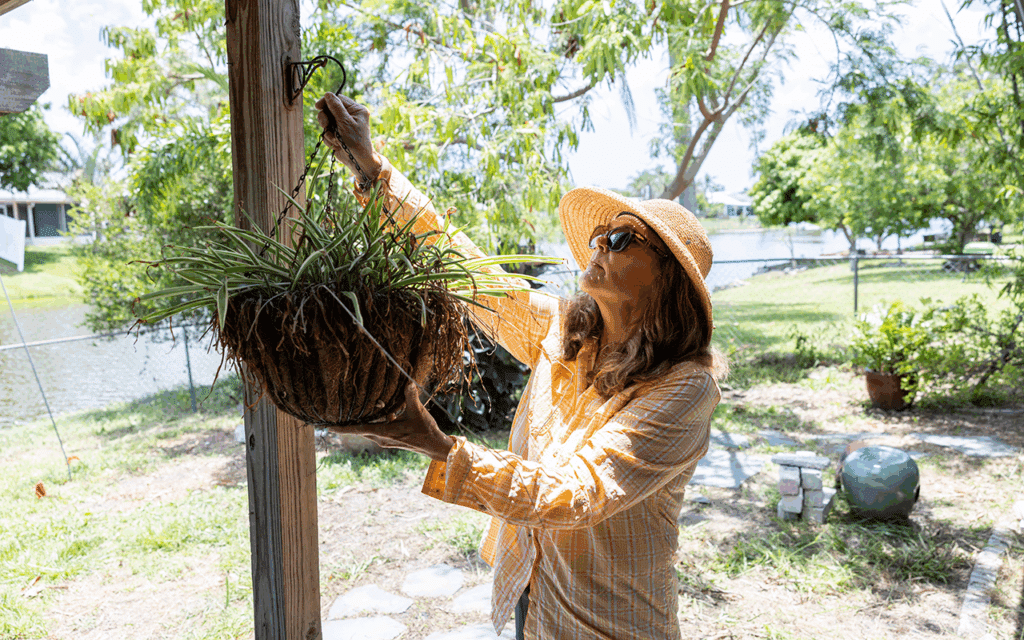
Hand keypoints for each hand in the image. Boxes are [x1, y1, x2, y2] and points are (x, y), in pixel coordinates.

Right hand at [314, 93, 382, 184]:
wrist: (357, 161)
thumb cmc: (356, 141)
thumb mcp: (345, 122)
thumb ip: (336, 108)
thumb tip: (328, 94)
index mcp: (356, 110)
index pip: (338, 99)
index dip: (326, 102)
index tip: (318, 106)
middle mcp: (350, 116)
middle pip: (329, 110)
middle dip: (326, 119)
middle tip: (326, 125)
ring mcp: (343, 125)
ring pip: (326, 122)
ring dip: (328, 131)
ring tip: (335, 139)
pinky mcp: (338, 134)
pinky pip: (327, 133)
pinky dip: (329, 139)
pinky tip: (337, 145)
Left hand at [327, 382, 454, 461]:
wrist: (434, 446)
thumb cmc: (425, 430)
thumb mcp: (417, 411)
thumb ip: (410, 396)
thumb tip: (407, 382)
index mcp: (385, 432)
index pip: (359, 430)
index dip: (343, 428)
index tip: (328, 427)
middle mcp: (382, 438)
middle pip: (360, 429)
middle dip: (349, 424)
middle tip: (335, 417)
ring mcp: (386, 440)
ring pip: (369, 429)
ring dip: (365, 421)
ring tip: (358, 410)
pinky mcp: (391, 440)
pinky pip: (378, 429)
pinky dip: (377, 421)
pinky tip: (386, 412)